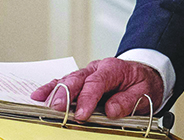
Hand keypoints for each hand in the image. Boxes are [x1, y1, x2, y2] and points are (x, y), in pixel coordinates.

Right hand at [31, 58, 163, 121]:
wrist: (143, 73)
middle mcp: (97, 68)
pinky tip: (39, 95)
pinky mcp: (81, 80)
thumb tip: (110, 110)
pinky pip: (64, 82)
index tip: (82, 115)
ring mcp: (87, 73)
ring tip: (44, 103)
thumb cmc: (142, 82)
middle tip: (57, 108)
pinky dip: (51, 88)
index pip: (97, 83)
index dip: (87, 99)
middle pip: (78, 79)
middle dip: (66, 94)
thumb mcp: (143, 92)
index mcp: (113, 68)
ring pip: (67, 79)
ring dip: (55, 92)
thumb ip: (127, 100)